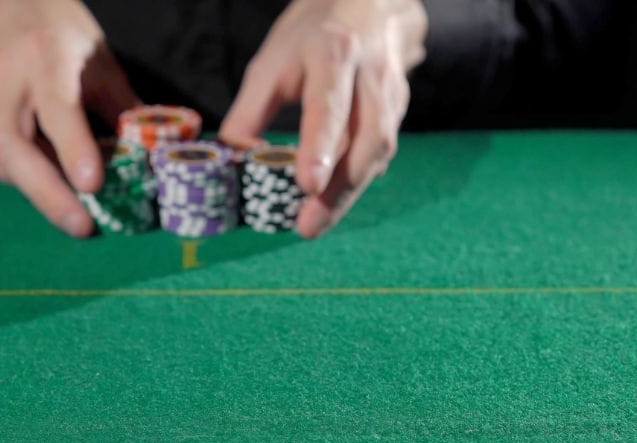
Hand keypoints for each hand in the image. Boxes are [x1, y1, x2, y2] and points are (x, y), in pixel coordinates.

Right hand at [0, 0, 138, 236]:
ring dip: (41, 195)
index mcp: (44, 57)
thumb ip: (119, 104)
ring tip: (77, 219)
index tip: (92, 184)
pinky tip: (54, 194)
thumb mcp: (95, 56)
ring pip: (6, 160)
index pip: (57, 108)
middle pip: (16, 147)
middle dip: (48, 194)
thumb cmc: (56, 31)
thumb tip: (151, 153)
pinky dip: (30, 180)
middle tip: (82, 227)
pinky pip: (3, 159)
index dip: (73, 149)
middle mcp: (7, 80)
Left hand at [220, 0, 426, 237]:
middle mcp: (370, 75)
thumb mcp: (271, 62)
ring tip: (316, 223)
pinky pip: (381, 151)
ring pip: (379, 150)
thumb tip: (237, 158)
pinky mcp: (399, 108)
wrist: (368, 4)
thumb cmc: (310, 38)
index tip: (307, 186)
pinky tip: (335, 200)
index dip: (320, 148)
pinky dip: (358, 180)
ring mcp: (392, 92)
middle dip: (340, 189)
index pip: (329, 106)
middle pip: (367, 139)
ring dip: (349, 193)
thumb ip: (250, 110)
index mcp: (334, 54)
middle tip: (308, 226)